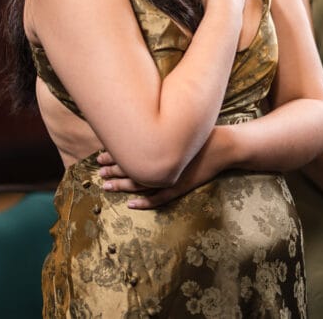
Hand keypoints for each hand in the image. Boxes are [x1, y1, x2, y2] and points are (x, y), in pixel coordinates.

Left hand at [98, 129, 226, 207]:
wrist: (224, 146)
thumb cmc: (201, 133)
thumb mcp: (179, 124)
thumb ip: (161, 124)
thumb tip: (142, 116)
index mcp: (160, 146)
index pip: (130, 153)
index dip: (113, 155)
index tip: (100, 156)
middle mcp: (163, 162)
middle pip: (131, 168)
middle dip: (113, 170)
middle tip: (99, 172)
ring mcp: (171, 177)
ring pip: (140, 184)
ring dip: (122, 186)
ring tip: (107, 186)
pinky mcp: (180, 187)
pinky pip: (159, 198)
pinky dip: (144, 202)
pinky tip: (131, 205)